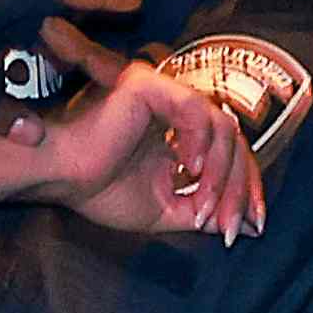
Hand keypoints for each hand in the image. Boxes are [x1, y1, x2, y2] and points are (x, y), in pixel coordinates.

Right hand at [42, 63, 254, 240]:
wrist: (59, 181)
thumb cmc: (99, 192)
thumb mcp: (167, 210)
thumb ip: (206, 211)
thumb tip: (250, 226)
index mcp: (180, 132)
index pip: (228, 152)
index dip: (245, 188)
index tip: (252, 224)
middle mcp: (177, 106)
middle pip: (233, 140)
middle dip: (240, 186)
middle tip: (233, 225)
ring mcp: (165, 92)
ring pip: (221, 128)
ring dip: (222, 174)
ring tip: (205, 206)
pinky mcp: (151, 86)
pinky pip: (196, 112)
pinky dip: (203, 145)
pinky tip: (191, 171)